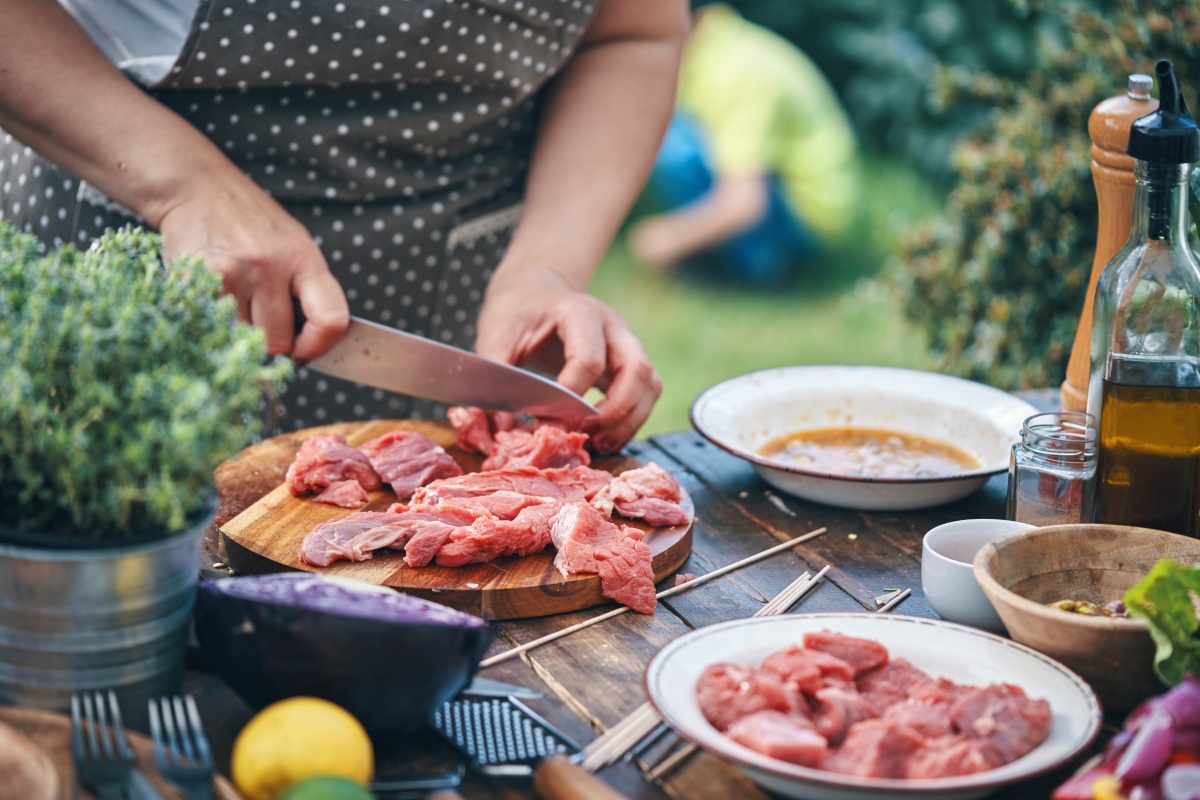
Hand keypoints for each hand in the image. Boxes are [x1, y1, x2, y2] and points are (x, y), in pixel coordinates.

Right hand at [155, 166, 348, 362]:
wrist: (197, 187)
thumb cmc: (251, 222)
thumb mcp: (294, 245)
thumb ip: (305, 290)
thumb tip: (307, 344)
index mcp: (304, 258)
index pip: (330, 319)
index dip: (319, 346)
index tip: (305, 350)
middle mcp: (270, 267)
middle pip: (278, 342)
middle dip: (271, 342)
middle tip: (261, 321)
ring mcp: (232, 274)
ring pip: (243, 339)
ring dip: (240, 332)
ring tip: (236, 301)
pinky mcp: (197, 280)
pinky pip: (211, 326)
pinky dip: (213, 321)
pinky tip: (214, 296)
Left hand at [475, 268, 661, 452]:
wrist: (534, 293)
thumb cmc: (515, 314)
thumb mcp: (495, 339)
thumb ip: (498, 382)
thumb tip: (502, 428)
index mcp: (578, 311)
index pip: (589, 359)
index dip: (571, 396)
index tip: (546, 419)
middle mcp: (612, 325)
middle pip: (637, 370)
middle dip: (614, 412)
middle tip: (583, 435)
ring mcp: (626, 342)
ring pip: (649, 384)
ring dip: (629, 421)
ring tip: (598, 444)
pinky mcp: (628, 362)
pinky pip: (646, 393)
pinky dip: (631, 420)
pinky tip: (605, 437)